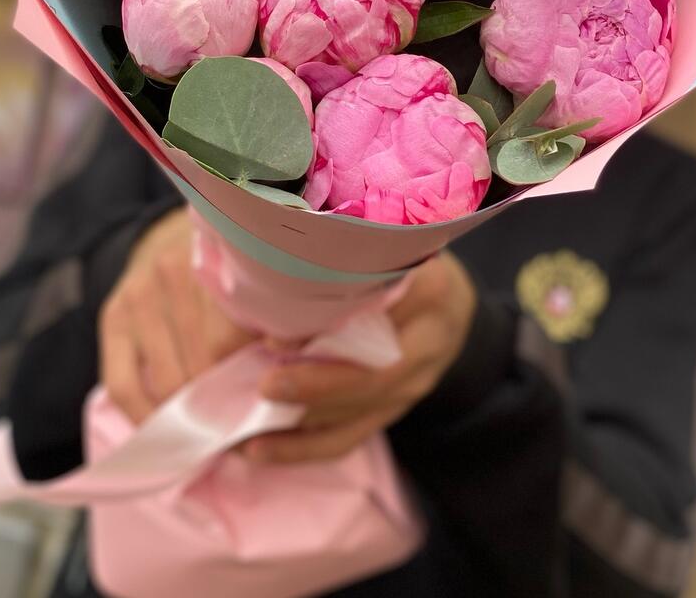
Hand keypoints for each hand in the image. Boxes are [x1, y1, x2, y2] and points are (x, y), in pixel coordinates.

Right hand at [99, 208, 253, 423]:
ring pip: (168, 377)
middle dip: (225, 400)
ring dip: (190, 413)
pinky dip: (145, 416)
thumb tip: (287, 352)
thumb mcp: (251, 273)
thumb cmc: (220, 266)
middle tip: (244, 429)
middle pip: (204, 359)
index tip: (272, 401)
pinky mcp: (113, 316)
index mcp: (217, 257)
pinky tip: (164, 430)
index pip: (236, 334)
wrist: (164, 236)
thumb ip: (273, 309)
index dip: (255, 373)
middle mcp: (174, 271)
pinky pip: (123, 384)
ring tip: (211, 434)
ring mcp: (139, 294)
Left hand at [246, 252, 476, 463]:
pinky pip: (353, 435)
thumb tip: (257, 279)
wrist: (446, 299)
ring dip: (303, 425)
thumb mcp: (380, 246)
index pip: (380, 309)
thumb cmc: (395, 259)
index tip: (274, 334)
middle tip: (265, 386)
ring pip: (362, 410)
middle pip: (376, 373)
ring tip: (248, 429)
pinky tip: (260, 450)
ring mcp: (419, 378)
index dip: (328, 323)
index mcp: (428, 285)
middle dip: (316, 385)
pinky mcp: (399, 405)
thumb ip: (340, 261)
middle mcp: (430, 336)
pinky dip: (305, 447)